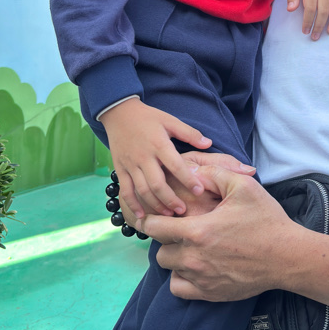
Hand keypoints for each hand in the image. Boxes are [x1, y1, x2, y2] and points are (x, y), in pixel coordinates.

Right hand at [102, 98, 215, 217]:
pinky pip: (125, 190)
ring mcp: (130, 164)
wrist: (119, 113)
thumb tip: (209, 143)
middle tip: (183, 210)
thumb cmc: (149, 117)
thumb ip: (190, 133)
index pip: (176, 165)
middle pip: (158, 184)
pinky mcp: (120, 169)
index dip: (188, 180)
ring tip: (168, 215)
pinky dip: (133, 205)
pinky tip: (142, 216)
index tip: (199, 191)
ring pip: (142, 190)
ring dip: (155, 205)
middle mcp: (144, 156)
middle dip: (171, 200)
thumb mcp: (170, 120)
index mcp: (159, 144)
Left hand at [142, 165, 294, 300]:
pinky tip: (195, 266)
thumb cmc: (265, 219)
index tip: (164, 215)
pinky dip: (181, 278)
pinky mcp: (209, 293)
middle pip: (159, 250)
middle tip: (183, 230)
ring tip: (192, 247)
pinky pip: (178, 288)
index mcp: (197, 230)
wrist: (286, 256)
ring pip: (169, 269)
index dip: (154, 219)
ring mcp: (201, 278)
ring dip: (175, 257)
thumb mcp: (243, 186)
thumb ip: (213, 173)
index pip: (153, 227)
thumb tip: (190, 172)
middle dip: (167, 239)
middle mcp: (193, 258)